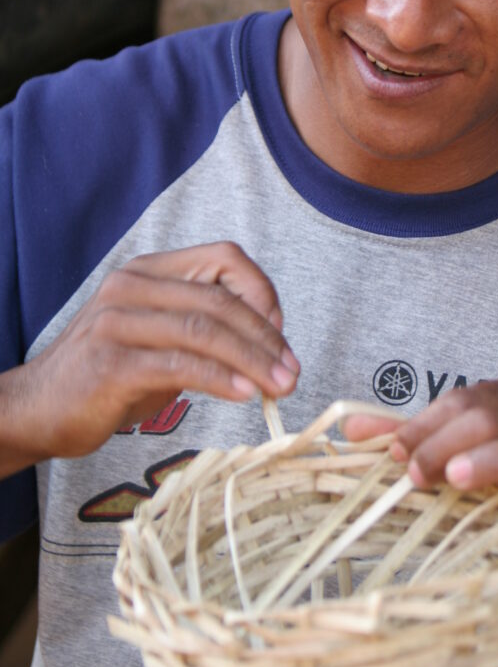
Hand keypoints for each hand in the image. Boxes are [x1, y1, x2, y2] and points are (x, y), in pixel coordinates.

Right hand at [18, 242, 298, 459]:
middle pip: (220, 299)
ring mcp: (118, 322)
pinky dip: (221, 379)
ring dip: (252, 360)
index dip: (262, 291)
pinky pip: (181, 365)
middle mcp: (132, 286)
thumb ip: (203, 330)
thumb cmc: (106, 376)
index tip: (280, 334)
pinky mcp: (111, 363)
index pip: (225, 257)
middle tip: (292, 371)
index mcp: (149, 271)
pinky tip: (244, 394)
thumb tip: (269, 344)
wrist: (37, 410)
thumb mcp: (159, 338)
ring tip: (279, 386)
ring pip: (205, 330)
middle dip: (266, 337)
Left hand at [345, 379, 497, 556]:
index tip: (395, 453)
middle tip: (415, 474)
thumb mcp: (455, 456)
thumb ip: (413, 440)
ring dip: (492, 461)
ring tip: (457, 479)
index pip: (461, 400)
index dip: (425, 425)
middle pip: (486, 416)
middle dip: (446, 443)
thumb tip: (351, 430)